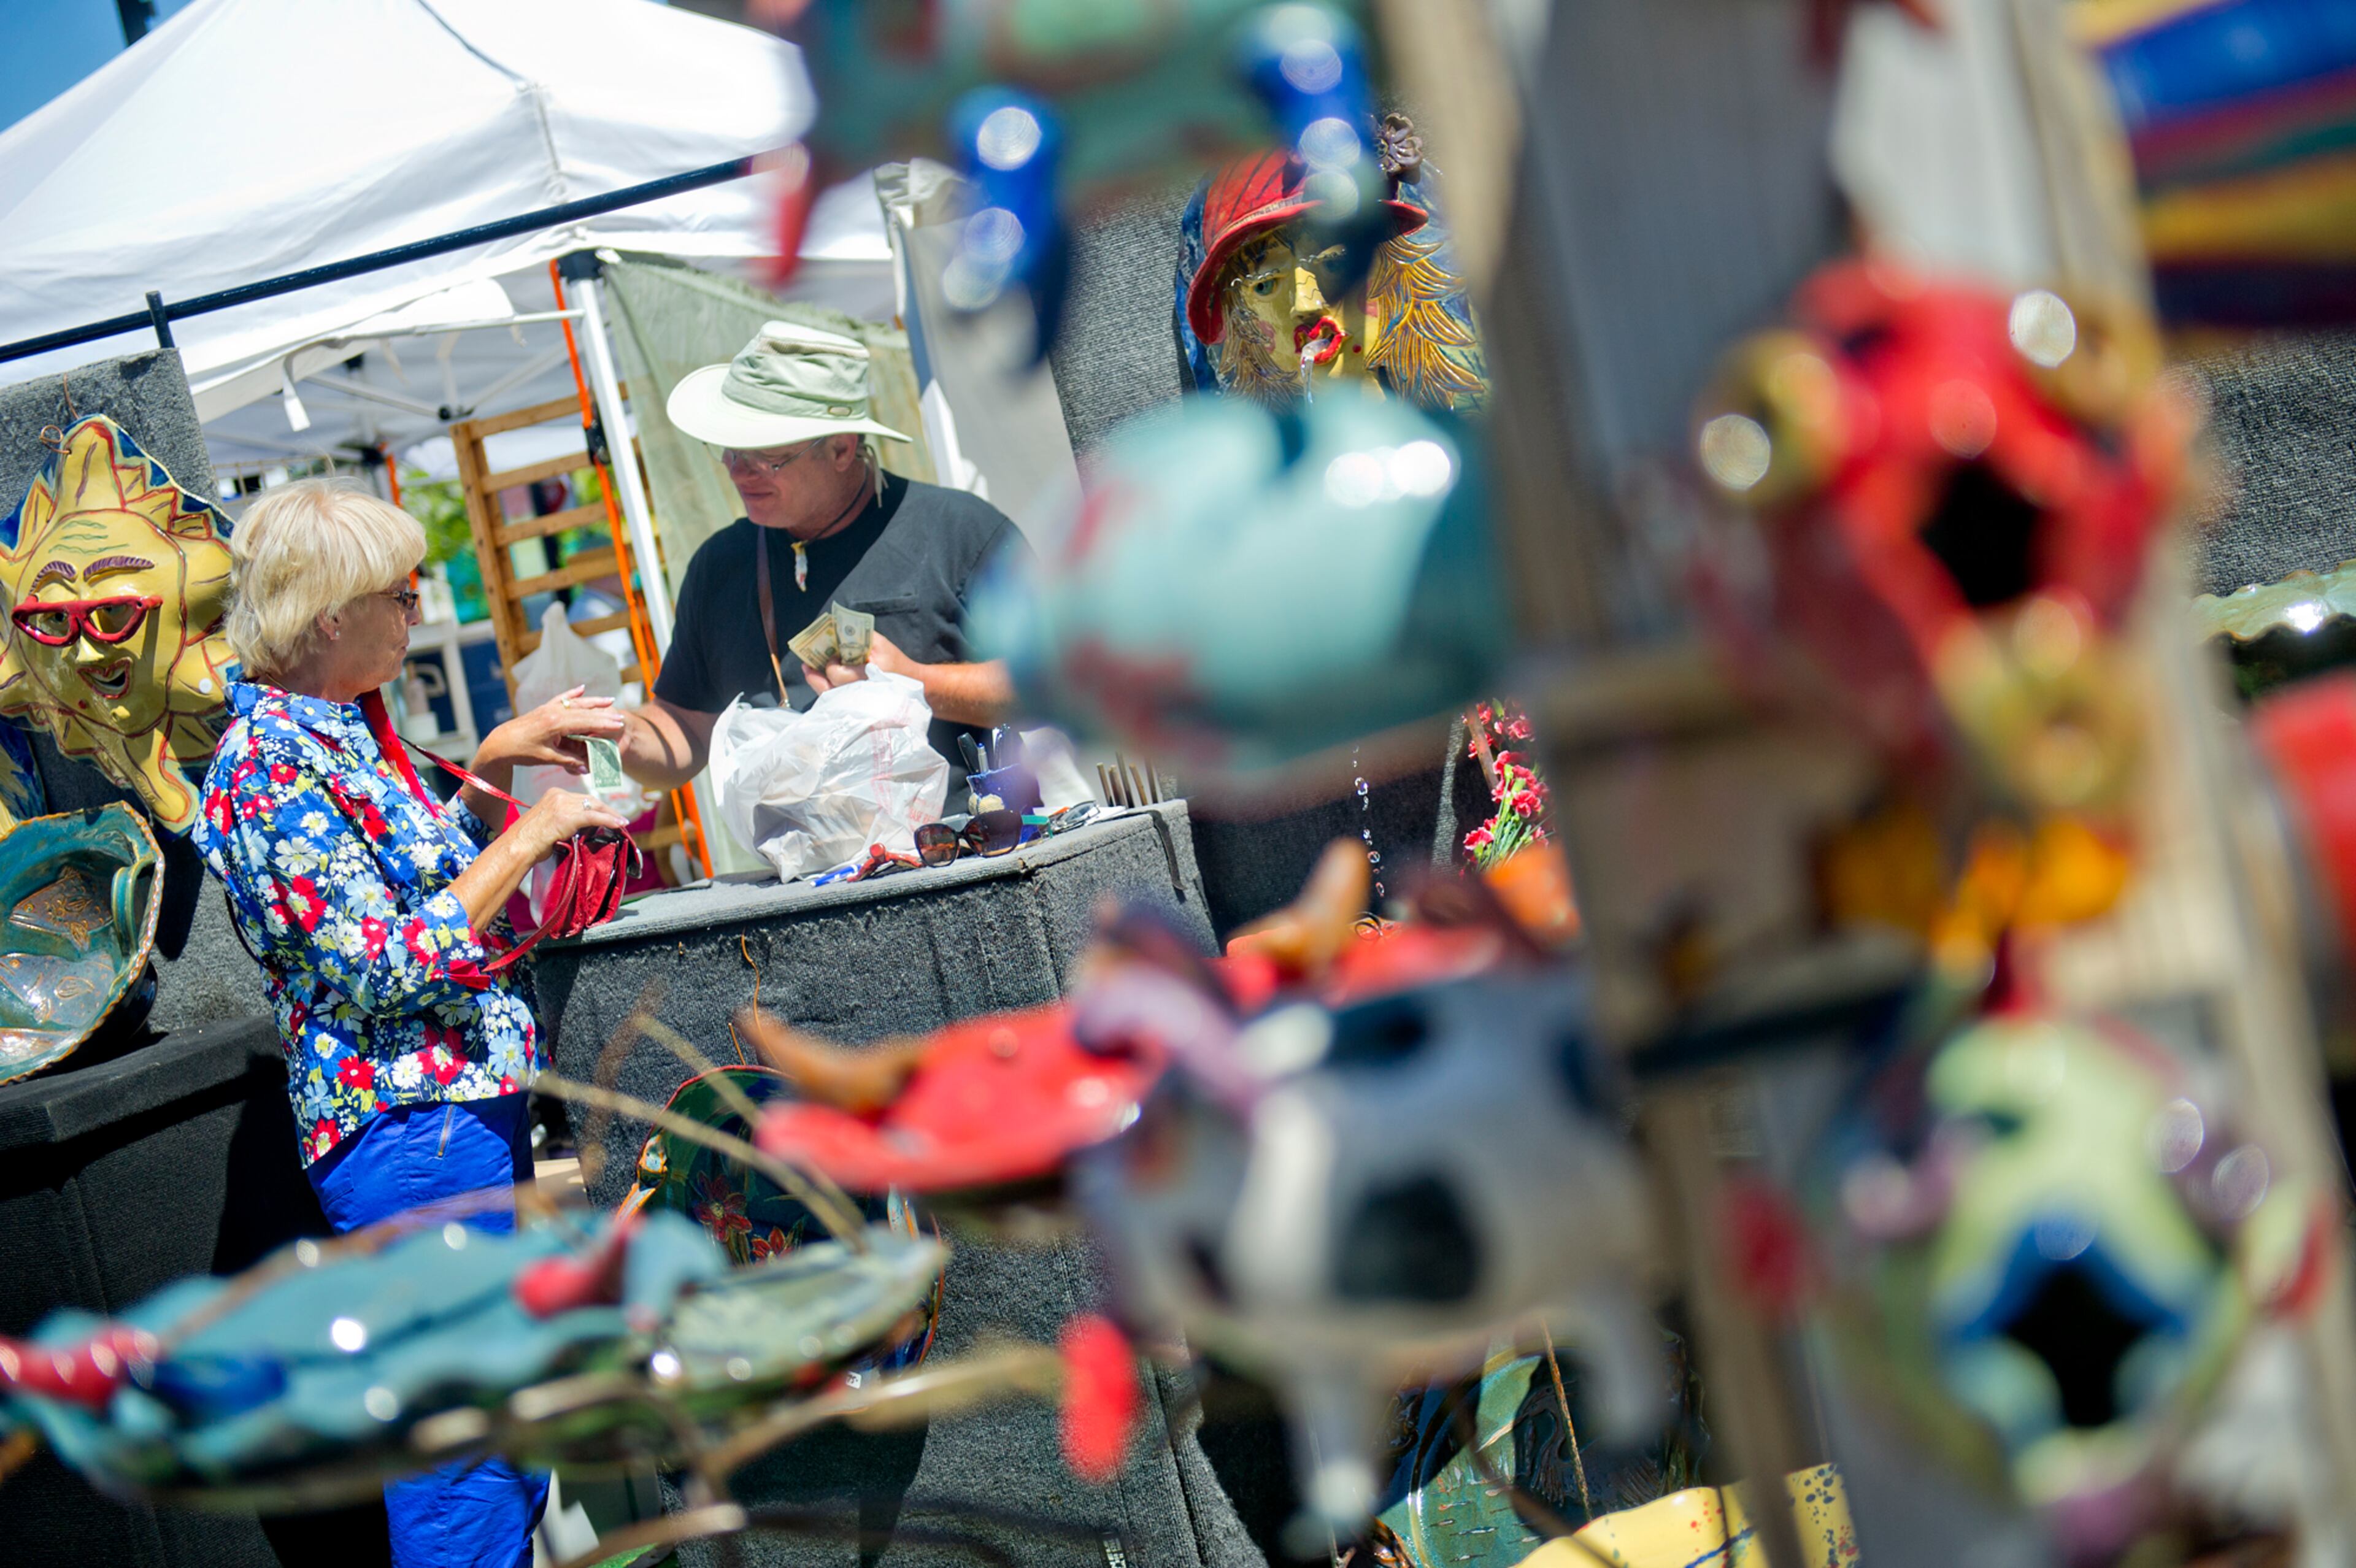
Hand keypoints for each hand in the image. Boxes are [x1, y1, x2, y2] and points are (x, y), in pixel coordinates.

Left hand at [473, 687, 626, 788]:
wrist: (500, 742)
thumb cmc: (522, 751)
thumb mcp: (546, 758)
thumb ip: (568, 760)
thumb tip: (586, 768)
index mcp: (555, 724)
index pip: (585, 722)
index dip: (603, 724)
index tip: (619, 724)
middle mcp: (553, 712)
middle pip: (584, 712)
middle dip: (603, 714)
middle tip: (620, 717)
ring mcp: (548, 708)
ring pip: (575, 703)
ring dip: (593, 702)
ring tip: (609, 700)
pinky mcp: (543, 709)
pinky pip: (561, 699)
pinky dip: (572, 694)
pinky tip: (582, 689)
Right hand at [507, 788, 630, 861]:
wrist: (519, 847)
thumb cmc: (530, 842)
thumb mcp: (550, 824)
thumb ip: (565, 820)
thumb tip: (583, 828)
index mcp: (553, 794)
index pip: (581, 798)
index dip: (596, 807)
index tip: (607, 814)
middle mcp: (559, 795)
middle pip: (590, 800)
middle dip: (607, 810)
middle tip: (619, 819)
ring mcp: (563, 804)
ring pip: (594, 807)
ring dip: (611, 816)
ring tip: (622, 823)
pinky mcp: (568, 816)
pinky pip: (594, 817)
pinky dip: (609, 820)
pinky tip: (619, 825)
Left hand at [803, 632, 915, 695]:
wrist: (915, 686)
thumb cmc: (896, 662)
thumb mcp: (882, 644)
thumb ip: (860, 636)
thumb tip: (834, 628)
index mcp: (869, 676)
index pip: (838, 675)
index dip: (830, 664)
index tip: (832, 656)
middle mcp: (862, 695)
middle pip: (830, 689)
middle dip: (818, 675)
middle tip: (813, 664)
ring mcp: (860, 706)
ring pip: (830, 699)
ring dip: (816, 683)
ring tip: (808, 671)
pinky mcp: (859, 711)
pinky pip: (835, 704)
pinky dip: (825, 691)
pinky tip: (818, 680)